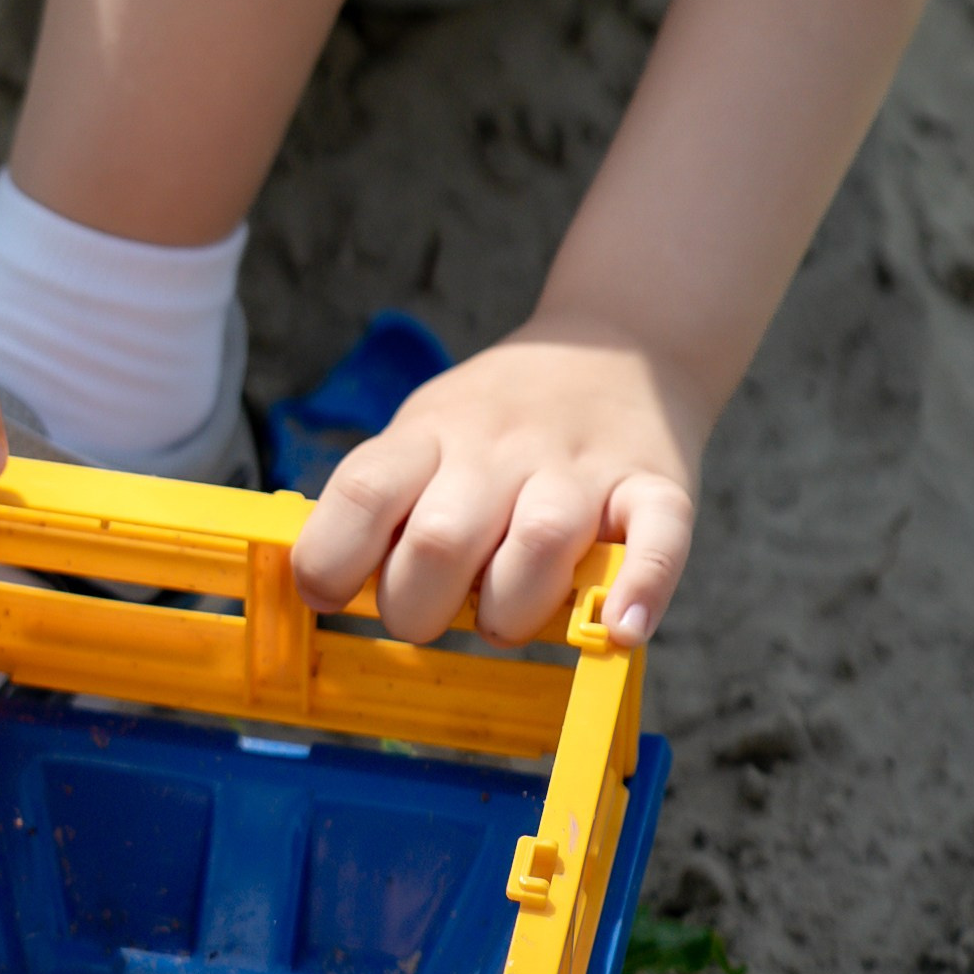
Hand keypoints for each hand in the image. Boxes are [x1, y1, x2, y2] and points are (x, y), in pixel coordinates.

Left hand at [287, 315, 705, 648]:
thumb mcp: (425, 434)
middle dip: (418, 608)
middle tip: (432, 613)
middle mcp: (501, 449)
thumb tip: (317, 588)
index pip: (362, 491)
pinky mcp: (655, 487)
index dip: (331, 559)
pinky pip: (656, 541)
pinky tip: (621, 628)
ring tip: (508, 615)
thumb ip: (382, 501)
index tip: (328, 595)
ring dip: (513, 609)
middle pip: (440, 539)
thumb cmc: (498, 421)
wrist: (617, 345)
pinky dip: (641, 590)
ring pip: (540, 544)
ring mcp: (580, 468)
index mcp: (431, 436)